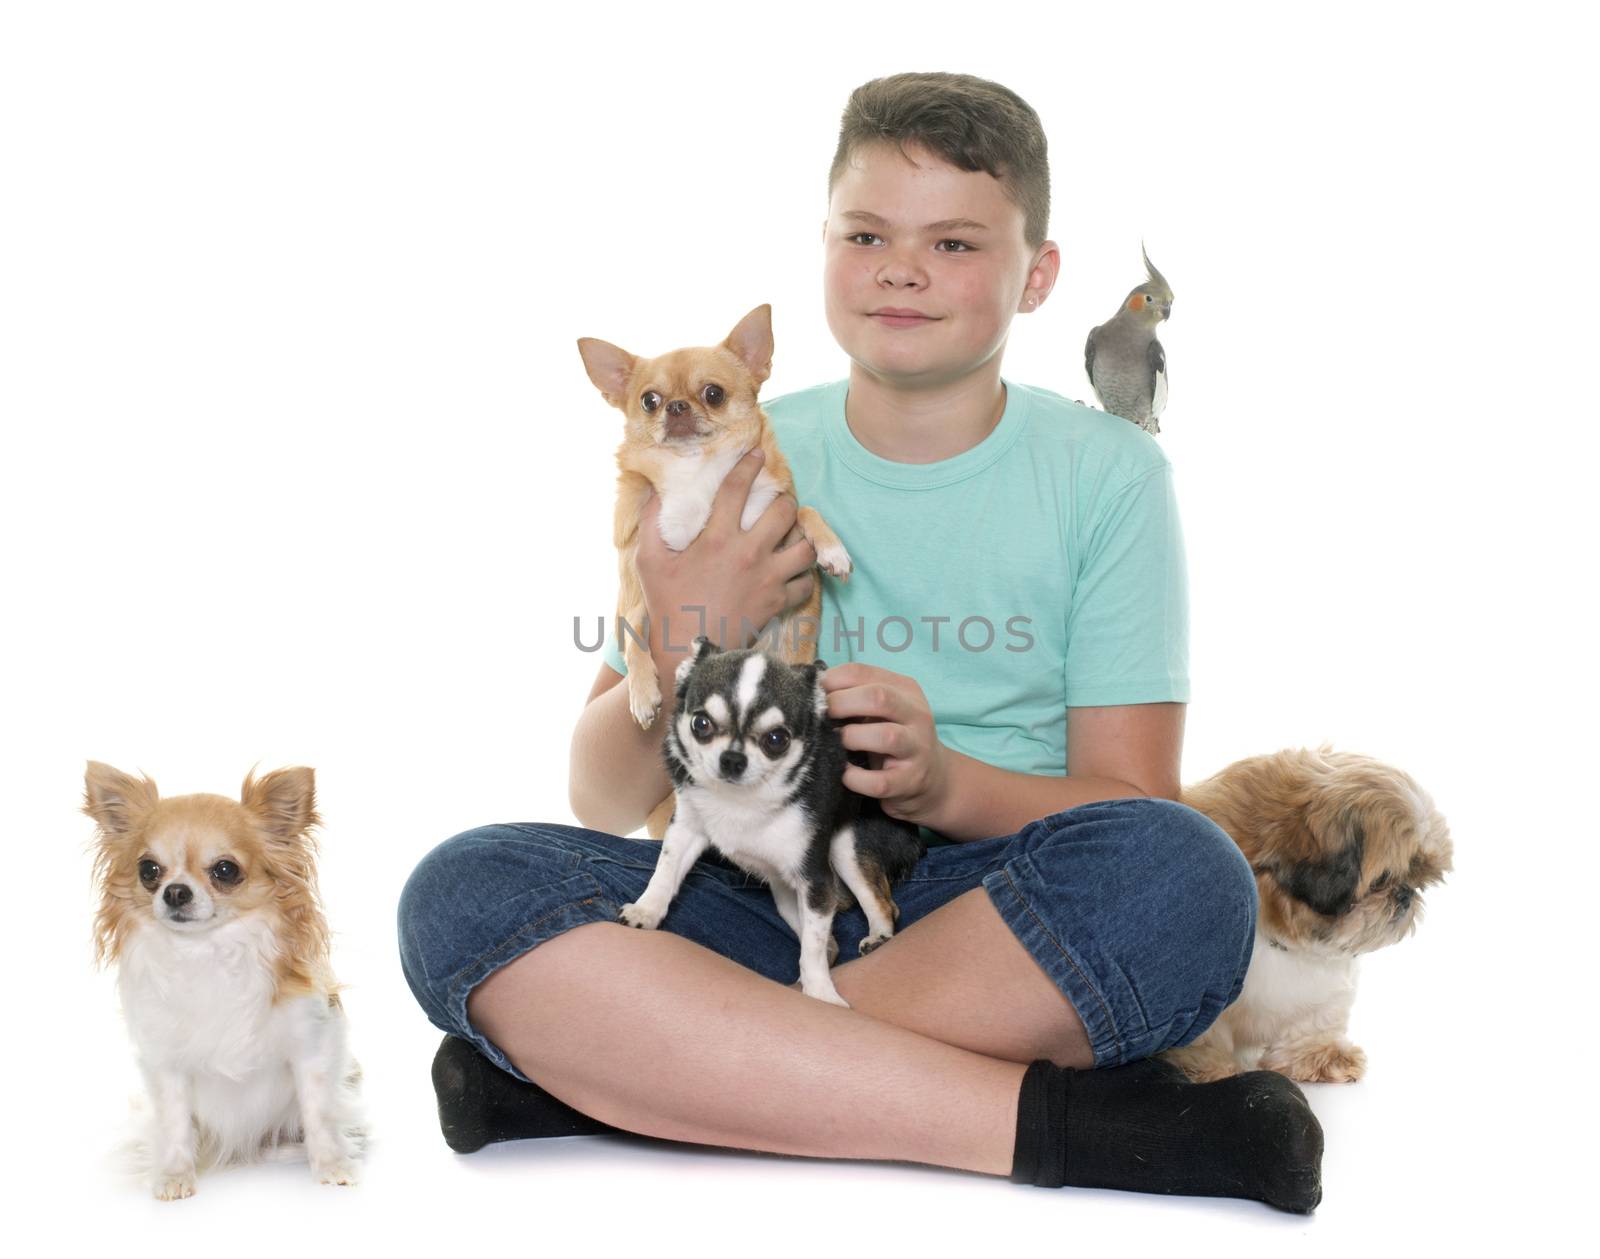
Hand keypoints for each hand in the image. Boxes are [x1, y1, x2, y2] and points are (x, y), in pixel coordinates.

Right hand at [634, 449, 815, 668]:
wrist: (691, 651)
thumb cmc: (668, 605)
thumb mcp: (649, 561)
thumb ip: (652, 522)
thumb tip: (654, 491)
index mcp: (717, 538)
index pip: (737, 488)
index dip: (749, 465)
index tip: (758, 453)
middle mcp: (749, 553)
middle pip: (784, 511)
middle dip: (785, 501)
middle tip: (779, 502)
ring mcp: (769, 578)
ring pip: (805, 546)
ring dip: (802, 537)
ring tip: (794, 534)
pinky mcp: (779, 602)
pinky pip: (805, 582)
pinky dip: (804, 575)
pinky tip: (795, 571)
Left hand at [819, 662, 949, 825]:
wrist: (933, 778)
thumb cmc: (893, 737)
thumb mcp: (882, 709)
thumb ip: (855, 694)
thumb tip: (814, 689)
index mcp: (905, 689)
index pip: (864, 672)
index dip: (833, 681)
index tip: (817, 694)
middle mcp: (916, 715)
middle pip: (879, 698)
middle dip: (842, 704)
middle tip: (824, 717)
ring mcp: (916, 749)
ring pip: (886, 736)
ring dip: (852, 738)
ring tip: (838, 745)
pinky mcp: (910, 781)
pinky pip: (880, 782)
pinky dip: (856, 778)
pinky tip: (845, 774)